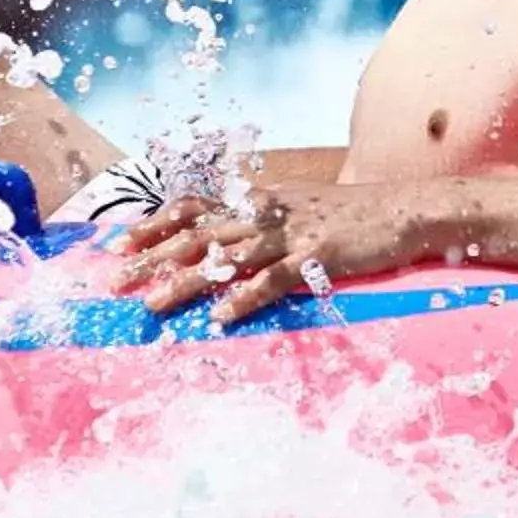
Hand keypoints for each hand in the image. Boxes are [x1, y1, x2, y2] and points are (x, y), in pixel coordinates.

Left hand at [111, 183, 406, 327]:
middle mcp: (266, 212)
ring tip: (153, 306)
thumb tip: (226, 243)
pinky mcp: (316, 256)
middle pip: (196, 233)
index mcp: (259, 201)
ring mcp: (290, 233)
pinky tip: (220, 317)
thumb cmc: (351, 216)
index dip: (152, 224)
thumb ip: (262, 222)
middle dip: (152, 257)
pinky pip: (272, 279)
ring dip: (185, 282)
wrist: (402, 210)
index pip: (193, 207)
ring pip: (225, 257)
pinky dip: (243, 298)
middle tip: (115, 281)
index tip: (117, 243)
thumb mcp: (298, 210)